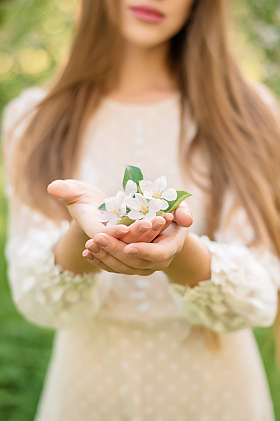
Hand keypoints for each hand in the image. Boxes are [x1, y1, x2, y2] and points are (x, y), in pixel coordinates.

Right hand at [48, 179, 176, 242]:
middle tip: (155, 220)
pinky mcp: (134, 238)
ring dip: (152, 232)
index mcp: (92, 229)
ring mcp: (123, 240)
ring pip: (138, 242)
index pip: (101, 236)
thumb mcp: (74, 192)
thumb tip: (52, 187)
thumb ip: (66, 191)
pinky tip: (169, 217)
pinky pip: (147, 237)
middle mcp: (110, 238)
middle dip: (139, 233)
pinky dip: (157, 229)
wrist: (94, 210)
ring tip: (165, 218)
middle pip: (123, 242)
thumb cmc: (81, 198)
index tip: (124, 227)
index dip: (111, 233)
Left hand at [83, 222, 188, 275]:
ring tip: (89, 245)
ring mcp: (143, 268)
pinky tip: (87, 252)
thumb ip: (183, 212)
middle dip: (115, 251)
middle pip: (135, 262)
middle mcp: (157, 263)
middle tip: (98, 238)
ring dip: (104, 257)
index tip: (129, 246)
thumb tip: (185, 220)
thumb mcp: (179, 209)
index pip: (158, 254)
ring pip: (121, 268)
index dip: (144, 252)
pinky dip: (99, 261)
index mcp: (170, 248)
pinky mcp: (130, 267)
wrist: (164, 229)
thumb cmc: (172, 213)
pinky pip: (113, 268)